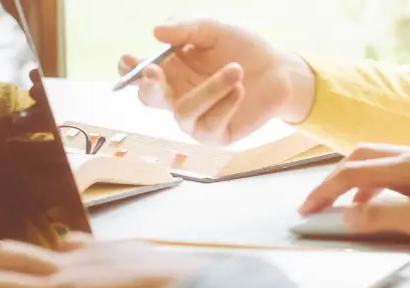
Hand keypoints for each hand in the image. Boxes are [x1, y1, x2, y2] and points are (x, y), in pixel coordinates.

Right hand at [117, 19, 315, 145]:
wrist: (280, 69)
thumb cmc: (242, 48)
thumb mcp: (214, 30)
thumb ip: (186, 29)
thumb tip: (156, 31)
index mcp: (170, 70)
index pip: (139, 74)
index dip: (129, 70)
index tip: (129, 60)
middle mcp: (176, 96)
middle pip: (149, 99)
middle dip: (148, 87)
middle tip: (155, 72)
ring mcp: (195, 119)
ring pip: (183, 113)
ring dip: (209, 90)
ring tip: (236, 70)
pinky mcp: (215, 135)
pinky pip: (208, 126)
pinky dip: (224, 105)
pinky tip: (240, 89)